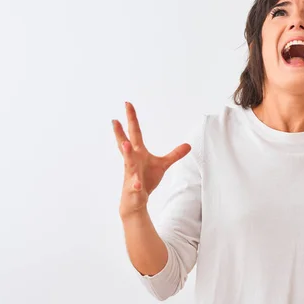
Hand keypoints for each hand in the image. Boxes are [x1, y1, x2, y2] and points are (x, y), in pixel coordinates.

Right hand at [112, 102, 190, 218]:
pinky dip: (136, 185)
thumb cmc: (146, 179)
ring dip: (127, 153)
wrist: (135, 200)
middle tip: (115, 119)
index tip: (127, 104)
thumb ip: (174, 155)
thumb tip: (188, 145)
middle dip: (120, 131)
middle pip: (125, 143)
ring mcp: (130, 174)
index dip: (132, 118)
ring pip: (128, 162)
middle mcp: (132, 160)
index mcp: (138, 153)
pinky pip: (135, 186)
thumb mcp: (162, 165)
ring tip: (125, 143)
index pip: (135, 132)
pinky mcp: (133, 187)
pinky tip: (138, 185)